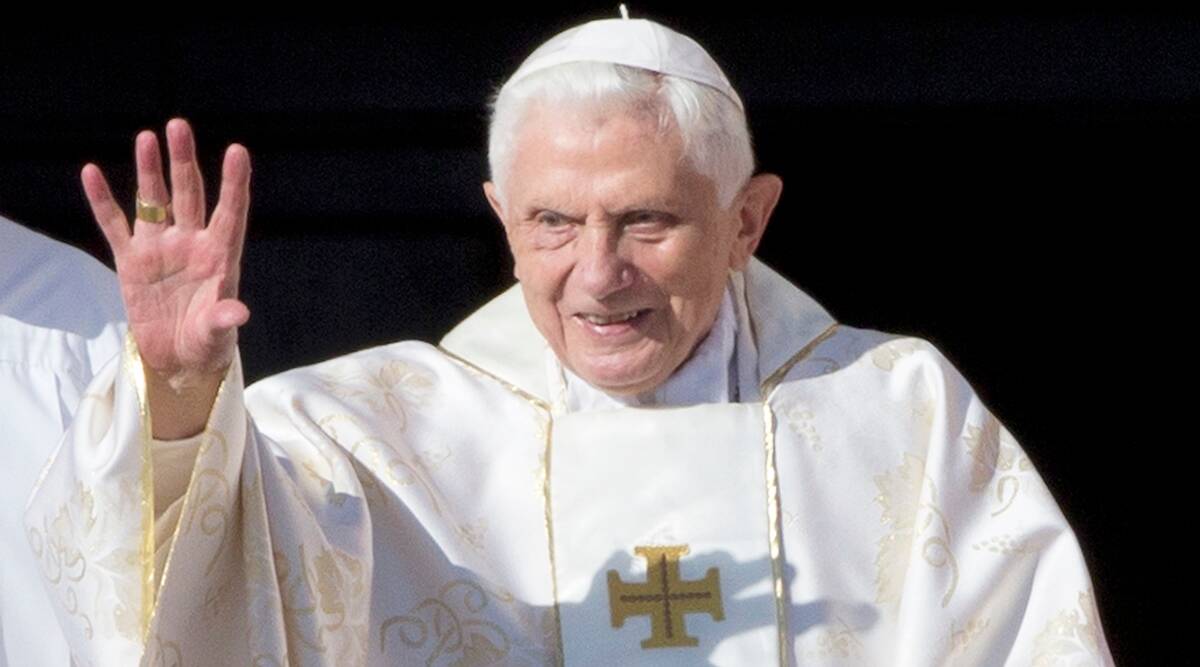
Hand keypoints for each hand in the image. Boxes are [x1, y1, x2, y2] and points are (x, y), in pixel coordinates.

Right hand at [83, 118, 250, 436]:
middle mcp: (191, 244)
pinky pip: (114, 225)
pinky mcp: (132, 261)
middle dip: (184, 162)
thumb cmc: (207, 344)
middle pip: (189, 195)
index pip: (230, 213)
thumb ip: (224, 319)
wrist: (177, 360)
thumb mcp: (218, 335)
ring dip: (149, 170)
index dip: (234, 183)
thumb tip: (238, 312)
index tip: (238, 151)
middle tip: (178, 126)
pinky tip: (91, 172)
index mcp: (220, 256)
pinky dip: (103, 201)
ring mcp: (160, 248)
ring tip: (147, 138)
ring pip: (154, 201)